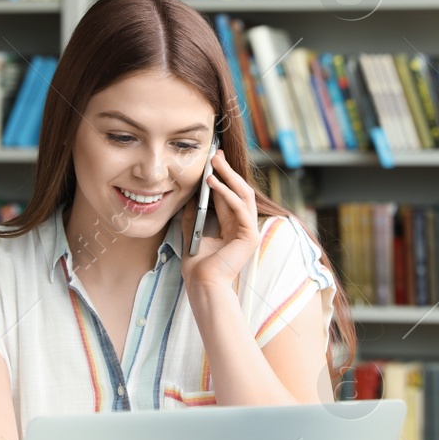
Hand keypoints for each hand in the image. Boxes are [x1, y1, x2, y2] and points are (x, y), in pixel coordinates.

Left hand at [179, 149, 259, 293]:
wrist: (203, 284)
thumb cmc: (198, 266)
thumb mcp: (192, 232)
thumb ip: (193, 215)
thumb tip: (189, 197)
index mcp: (232, 228)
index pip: (230, 197)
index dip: (223, 178)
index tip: (213, 162)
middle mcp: (243, 227)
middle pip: (239, 192)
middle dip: (228, 172)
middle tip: (216, 155)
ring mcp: (249, 231)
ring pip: (244, 196)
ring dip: (229, 177)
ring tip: (215, 164)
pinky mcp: (250, 236)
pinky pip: (240, 208)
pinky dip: (227, 194)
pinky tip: (214, 183)